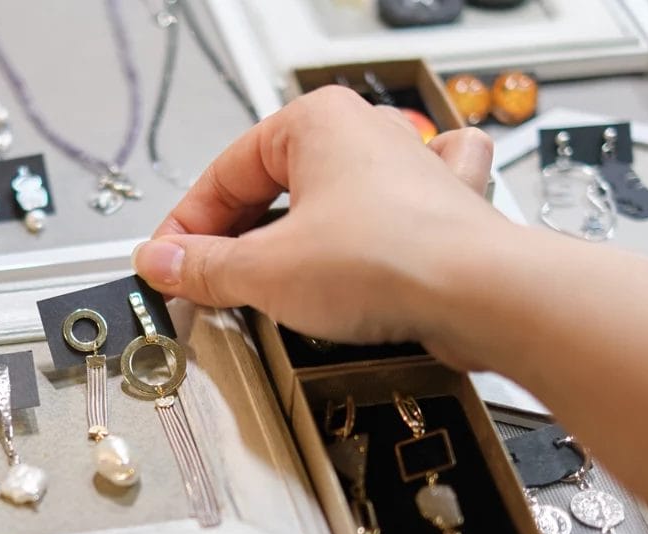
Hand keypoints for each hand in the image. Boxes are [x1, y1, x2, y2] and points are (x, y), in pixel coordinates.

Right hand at [133, 86, 506, 366]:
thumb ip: (204, 267)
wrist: (484, 294)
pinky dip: (367, 223)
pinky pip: (389, 206)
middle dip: (235, 235)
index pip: (225, 173)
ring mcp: (404, 171)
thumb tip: (163, 262)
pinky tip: (360, 234)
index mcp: (314, 124)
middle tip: (206, 278)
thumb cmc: (391, 258)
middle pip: (271, 185)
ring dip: (290, 233)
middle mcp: (363, 135)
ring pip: (325, 196)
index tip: (170, 261)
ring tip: (264, 276)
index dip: (188, 224)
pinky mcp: (434, 213)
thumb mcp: (266, 270)